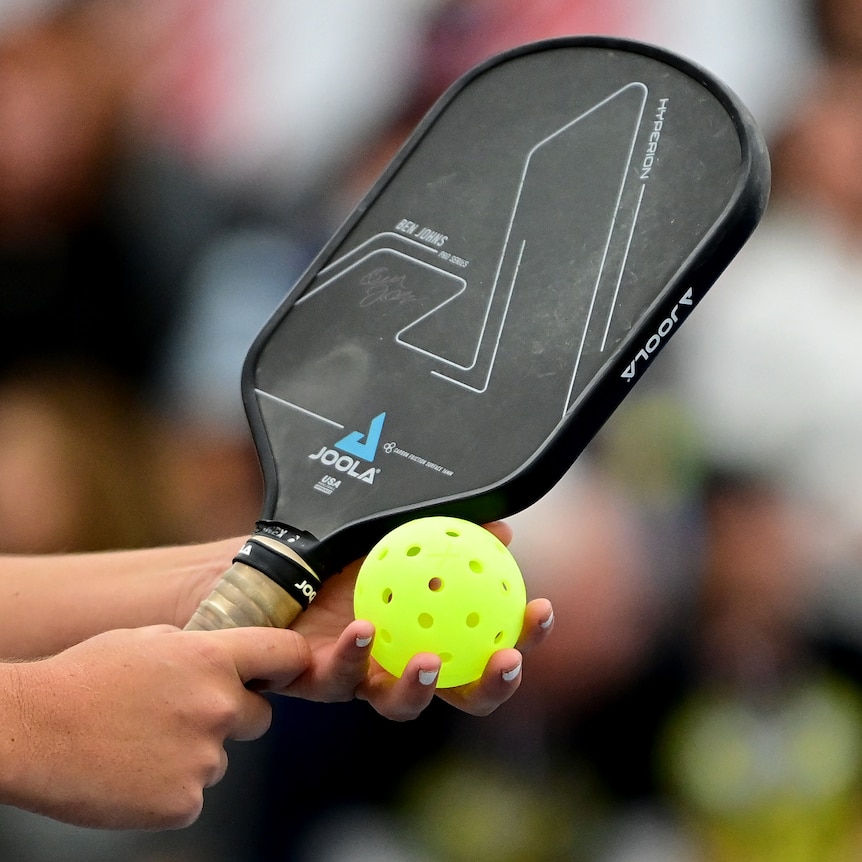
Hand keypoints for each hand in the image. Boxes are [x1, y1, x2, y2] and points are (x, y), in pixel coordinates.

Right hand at [3, 624, 309, 829]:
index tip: (281, 672)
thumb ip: (196, 648)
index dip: (287, 664)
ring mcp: (204, 758)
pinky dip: (170, 789)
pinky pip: (193, 794)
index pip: (286, 655)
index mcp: (213, 658)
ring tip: (142, 743)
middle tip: (183, 716)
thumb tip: (224, 656)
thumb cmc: (84, 678)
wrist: (31, 731)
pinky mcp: (183, 803)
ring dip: (194, 754)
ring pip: (220, 759)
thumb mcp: (148, 640)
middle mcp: (219, 706)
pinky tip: (134, 773)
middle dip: (233, 717)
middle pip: (260, 717)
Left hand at [281, 522, 554, 719]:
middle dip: (490, 687)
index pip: (486, 645)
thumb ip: (448, 535)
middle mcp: (402, 663)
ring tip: (429, 660)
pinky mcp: (315, 680)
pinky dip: (354, 654)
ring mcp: (361, 678)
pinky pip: (338, 676)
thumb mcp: (397, 534)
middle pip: (459, 692)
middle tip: (506, 661)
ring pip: (399, 703)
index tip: (540, 610)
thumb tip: (502, 529)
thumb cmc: (341, 551)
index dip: (521, 638)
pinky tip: (364, 629)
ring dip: (419, 688)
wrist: (274, 560)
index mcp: (430, 631)